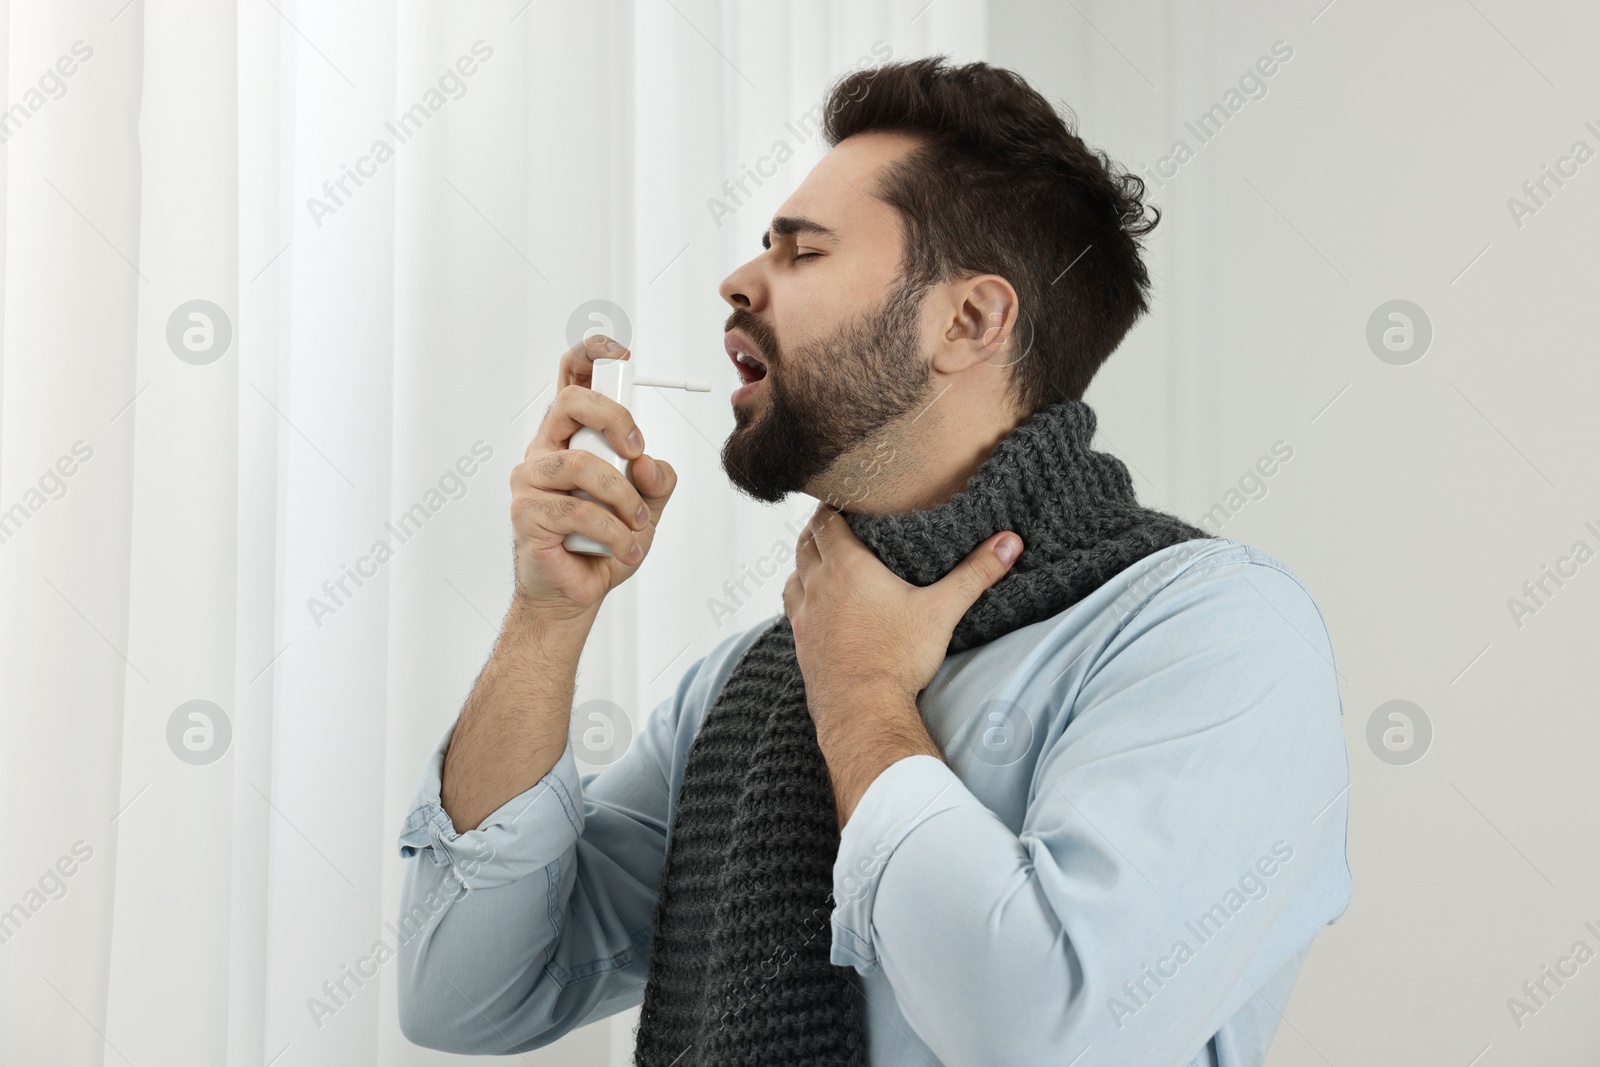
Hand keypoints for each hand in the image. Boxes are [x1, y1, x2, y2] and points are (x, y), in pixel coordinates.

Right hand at [509, 335, 677, 623]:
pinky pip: (578, 510)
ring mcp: (530, 480)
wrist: (577, 594)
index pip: (570, 379)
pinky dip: (613, 531)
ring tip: (637, 525)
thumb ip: (657, 480)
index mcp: (569, 438)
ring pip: (580, 464)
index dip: (591, 354)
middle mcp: (545, 450)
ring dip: (622, 498)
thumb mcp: (647, 506)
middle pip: (570, 403)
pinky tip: (623, 548)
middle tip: (637, 450)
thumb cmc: (604, 544)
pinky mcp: (525, 512)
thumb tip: (648, 463)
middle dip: (614, 418)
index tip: (622, 353)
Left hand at [782, 501, 1021, 732]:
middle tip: (836, 520)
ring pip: (794, 571)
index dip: (832, 506)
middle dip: (819, 528)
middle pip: (806, 542)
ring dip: (805, 558)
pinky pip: (792, 604)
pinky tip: (813, 599)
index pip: (826, 521)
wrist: (861, 710)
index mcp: (847, 566)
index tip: (844, 497)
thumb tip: (1010, 542)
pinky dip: (800, 591)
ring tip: (821, 554)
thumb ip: (975, 573)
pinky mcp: (800, 640)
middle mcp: (817, 584)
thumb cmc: (898, 658)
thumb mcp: (941, 610)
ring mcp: (804, 613)